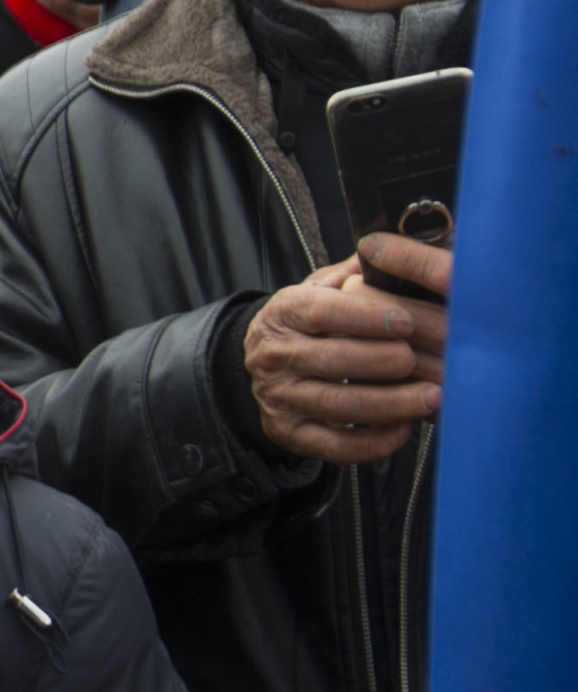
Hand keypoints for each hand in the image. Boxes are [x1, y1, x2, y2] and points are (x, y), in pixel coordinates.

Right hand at [243, 244, 450, 468]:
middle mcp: (275, 355)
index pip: (322, 312)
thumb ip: (353, 272)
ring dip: (389, 404)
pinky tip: (403, 430)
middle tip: (422, 361)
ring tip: (431, 398)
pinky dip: (372, 442)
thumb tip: (395, 246)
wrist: (261, 364)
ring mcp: (280, 397)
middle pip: (332, 360)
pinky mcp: (289, 432)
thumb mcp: (318, 288)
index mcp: (284, 312)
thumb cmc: (306, 324)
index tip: (405, 321)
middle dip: (382, 363)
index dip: (365, 317)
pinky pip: (333, 445)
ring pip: (338, 405)